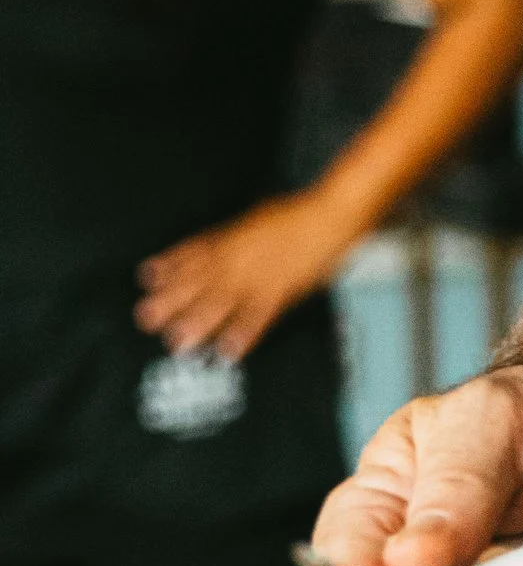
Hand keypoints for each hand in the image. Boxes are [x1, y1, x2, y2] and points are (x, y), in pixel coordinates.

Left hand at [136, 187, 352, 358]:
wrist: (331, 214)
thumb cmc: (299, 215)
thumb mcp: (258, 216)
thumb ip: (234, 235)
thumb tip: (215, 244)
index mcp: (234, 239)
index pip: (195, 254)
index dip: (170, 267)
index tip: (147, 278)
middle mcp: (240, 259)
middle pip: (200, 282)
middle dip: (173, 300)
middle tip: (148, 317)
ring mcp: (260, 276)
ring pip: (223, 302)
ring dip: (199, 322)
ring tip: (179, 341)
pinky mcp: (282, 291)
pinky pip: (259, 316)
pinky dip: (244, 334)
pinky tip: (229, 351)